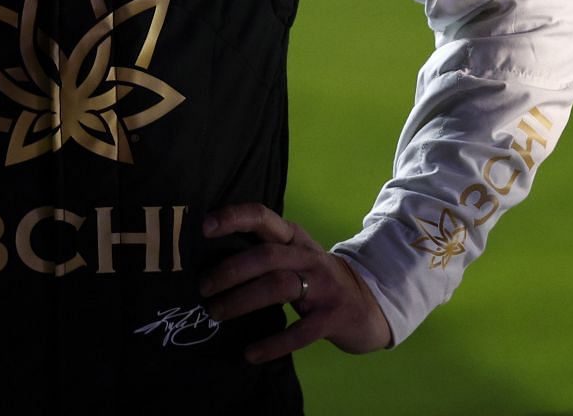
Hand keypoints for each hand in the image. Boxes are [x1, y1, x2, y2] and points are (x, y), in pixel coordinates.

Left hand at [198, 203, 393, 363]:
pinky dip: (273, 344)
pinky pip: (300, 331)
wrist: (369, 304)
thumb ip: (263, 252)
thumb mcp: (295, 256)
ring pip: (278, 286)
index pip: (263, 217)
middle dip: (230, 271)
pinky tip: (250, 354)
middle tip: (203, 288)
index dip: (234, 218)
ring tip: (217, 314)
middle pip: (266, 255)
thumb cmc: (317, 279)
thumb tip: (210, 260)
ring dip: (243, 301)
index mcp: (295, 238)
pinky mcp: (332, 317)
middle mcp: (308, 256)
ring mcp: (324, 286)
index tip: (205, 227)